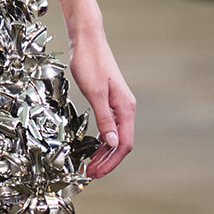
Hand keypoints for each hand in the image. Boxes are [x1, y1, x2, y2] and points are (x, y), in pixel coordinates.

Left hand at [68, 30, 134, 178]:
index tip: (98, 172)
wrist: (88, 40)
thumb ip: (104, 119)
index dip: (112, 162)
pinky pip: (110, 127)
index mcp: (125, 107)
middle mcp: (125, 108)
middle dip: (107, 161)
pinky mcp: (109, 101)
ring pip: (116, 137)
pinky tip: (93, 147)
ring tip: (90, 165)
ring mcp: (118, 104)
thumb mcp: (94, 93)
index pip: (124, 143)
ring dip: (104, 153)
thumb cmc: (90, 61)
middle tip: (90, 174)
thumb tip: (114, 143)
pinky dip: (102, 140)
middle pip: (121, 143)